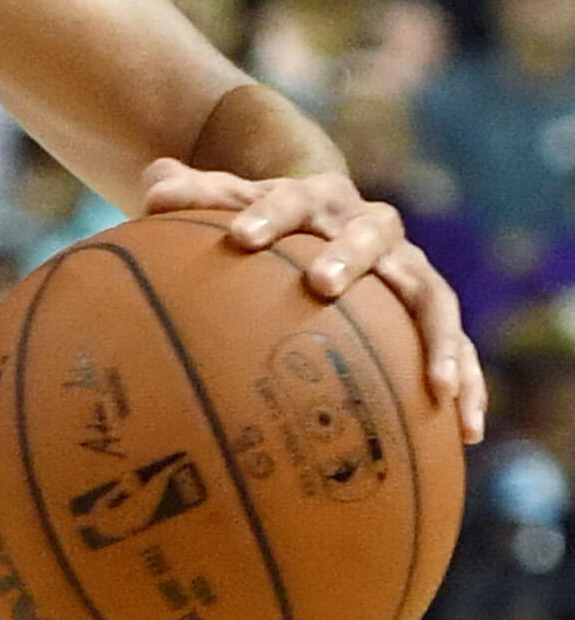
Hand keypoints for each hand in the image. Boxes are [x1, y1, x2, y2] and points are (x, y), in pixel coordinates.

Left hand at [141, 159, 484, 442]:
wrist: (318, 211)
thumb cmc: (259, 216)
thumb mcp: (224, 201)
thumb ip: (189, 193)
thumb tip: (152, 189)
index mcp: (316, 196)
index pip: (290, 198)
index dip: (267, 214)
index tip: (239, 237)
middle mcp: (370, 226)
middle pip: (369, 235)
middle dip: (348, 257)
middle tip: (321, 284)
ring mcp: (408, 267)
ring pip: (431, 296)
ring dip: (437, 338)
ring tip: (435, 383)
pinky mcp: (428, 309)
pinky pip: (458, 347)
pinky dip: (466, 382)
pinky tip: (465, 430)